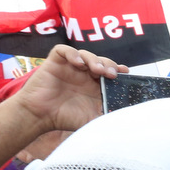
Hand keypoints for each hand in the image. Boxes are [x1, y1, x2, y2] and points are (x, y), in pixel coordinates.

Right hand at [12, 45, 127, 134]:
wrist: (40, 117)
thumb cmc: (65, 118)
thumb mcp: (93, 119)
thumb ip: (108, 116)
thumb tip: (128, 118)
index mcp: (95, 85)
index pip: (110, 71)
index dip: (118, 70)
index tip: (125, 72)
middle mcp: (84, 74)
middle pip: (101, 61)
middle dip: (108, 64)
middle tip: (112, 73)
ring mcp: (70, 67)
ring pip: (86, 54)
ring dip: (94, 59)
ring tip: (98, 70)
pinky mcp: (55, 62)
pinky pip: (64, 50)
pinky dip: (73, 54)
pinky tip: (78, 63)